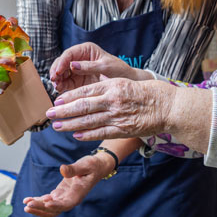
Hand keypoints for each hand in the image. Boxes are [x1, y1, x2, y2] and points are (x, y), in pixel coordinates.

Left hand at [21, 152, 114, 216]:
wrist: (96, 167)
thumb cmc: (93, 166)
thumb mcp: (85, 165)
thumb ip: (74, 169)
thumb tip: (62, 169)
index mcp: (78, 194)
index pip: (66, 204)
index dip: (55, 205)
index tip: (45, 203)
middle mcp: (70, 199)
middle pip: (55, 209)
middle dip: (41, 208)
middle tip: (28, 205)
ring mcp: (64, 197)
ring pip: (49, 208)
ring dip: (38, 207)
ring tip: (25, 204)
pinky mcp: (60, 193)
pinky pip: (47, 201)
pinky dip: (38, 201)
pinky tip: (27, 199)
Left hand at [46, 78, 173, 140]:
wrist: (168, 106)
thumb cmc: (148, 92)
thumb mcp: (125, 82)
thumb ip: (107, 86)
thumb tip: (90, 89)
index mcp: (113, 86)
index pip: (85, 91)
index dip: (68, 97)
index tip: (56, 101)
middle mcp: (113, 100)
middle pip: (82, 106)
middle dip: (63, 111)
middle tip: (49, 114)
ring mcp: (117, 116)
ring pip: (88, 120)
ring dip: (70, 124)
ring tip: (57, 126)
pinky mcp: (123, 129)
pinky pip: (101, 132)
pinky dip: (87, 134)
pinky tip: (76, 135)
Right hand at [49, 43, 141, 92]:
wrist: (126, 82)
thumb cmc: (119, 70)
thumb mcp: (105, 67)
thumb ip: (89, 66)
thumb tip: (72, 65)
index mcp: (86, 50)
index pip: (69, 54)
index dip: (61, 62)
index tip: (58, 72)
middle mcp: (80, 58)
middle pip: (62, 62)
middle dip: (56, 71)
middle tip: (54, 80)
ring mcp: (77, 70)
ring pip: (61, 72)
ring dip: (57, 79)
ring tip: (56, 86)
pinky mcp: (77, 80)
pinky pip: (65, 82)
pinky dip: (61, 85)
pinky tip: (59, 89)